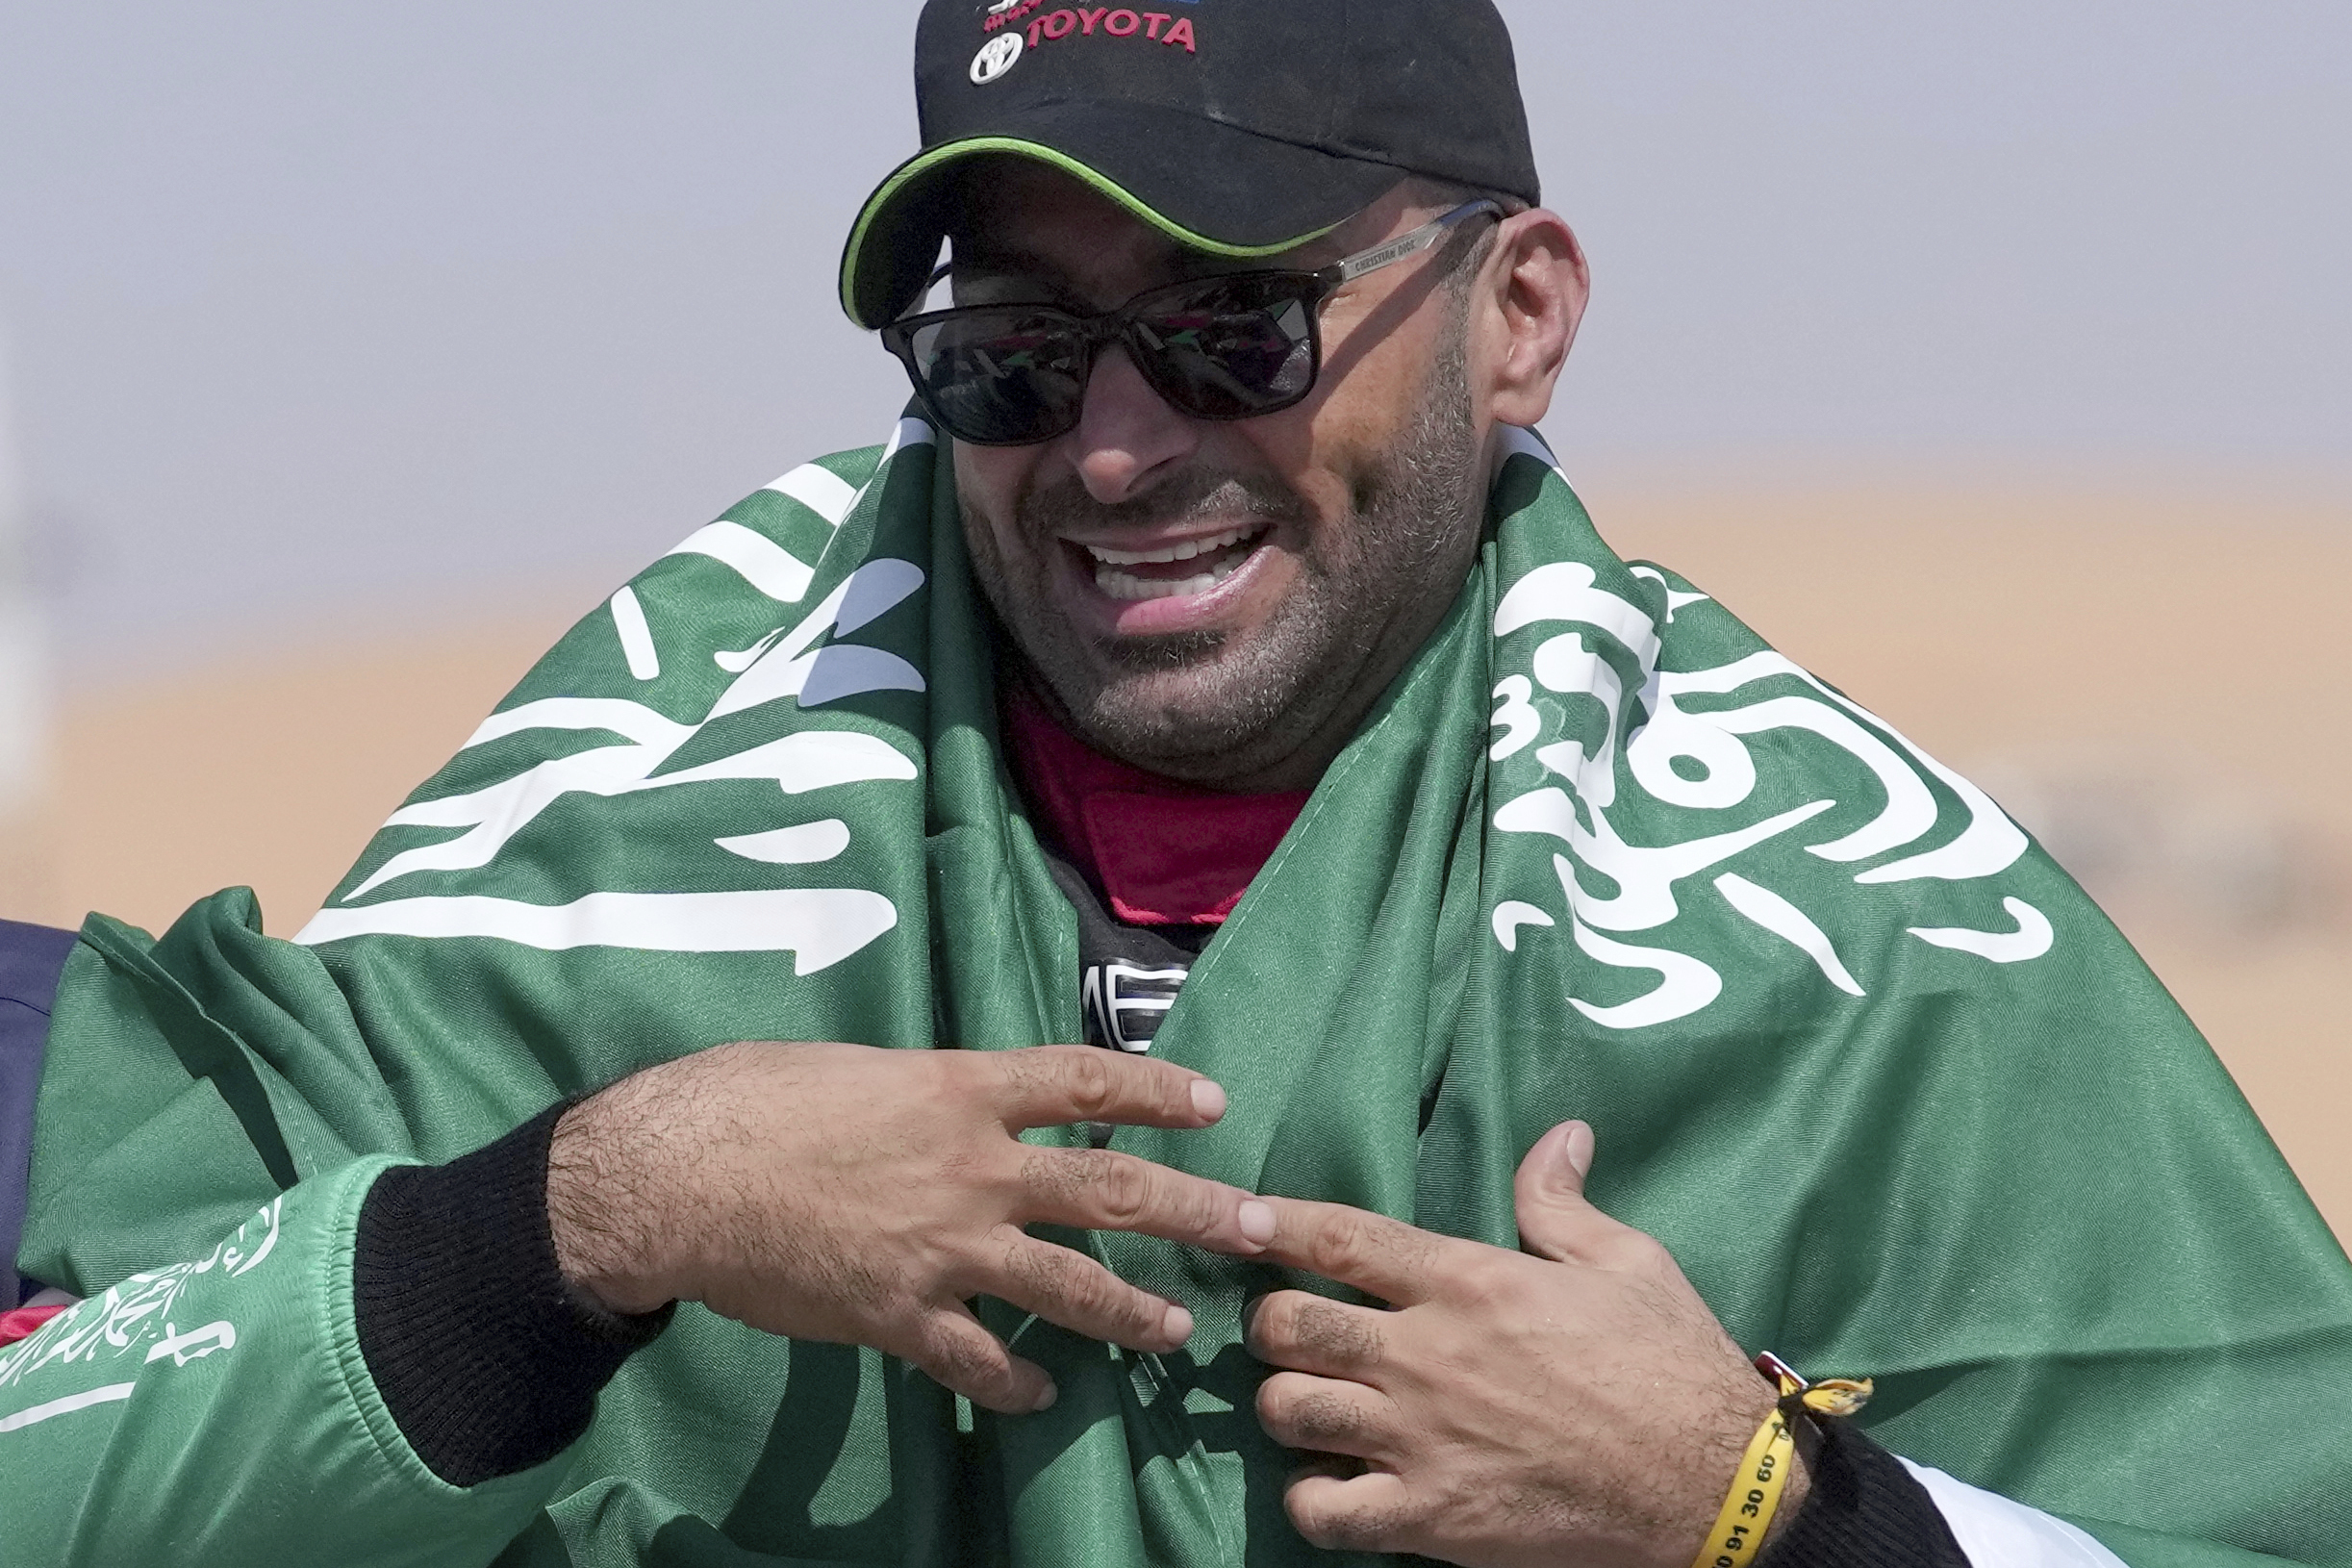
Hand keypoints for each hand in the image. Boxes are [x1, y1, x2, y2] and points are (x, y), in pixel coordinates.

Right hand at [546, 1041, 1275, 1413]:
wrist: (676, 1176)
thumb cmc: (750, 1099)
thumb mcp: (854, 1068)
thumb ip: (922, 1091)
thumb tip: (951, 1099)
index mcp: (960, 1089)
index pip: (1086, 1083)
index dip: (1156, 1092)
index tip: (1212, 1104)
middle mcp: (972, 1166)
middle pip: (1110, 1189)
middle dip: (1194, 1211)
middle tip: (1261, 1227)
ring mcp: (943, 1246)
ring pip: (1067, 1285)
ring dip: (1130, 1313)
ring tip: (1177, 1332)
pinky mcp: (901, 1314)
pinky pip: (978, 1359)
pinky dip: (1013, 1379)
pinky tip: (1041, 1392)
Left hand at [1244, 1121, 1796, 1567]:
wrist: (1714, 1486)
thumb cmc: (1673, 1366)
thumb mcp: (1627, 1262)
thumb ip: (1563, 1201)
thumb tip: (1558, 1135)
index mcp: (1470, 1283)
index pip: (1342, 1239)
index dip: (1275, 1224)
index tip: (1238, 1217)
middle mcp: (1428, 1356)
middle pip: (1288, 1326)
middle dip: (1272, 1323)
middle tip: (1292, 1330)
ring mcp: (1422, 1441)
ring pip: (1288, 1411)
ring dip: (1287, 1405)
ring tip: (1312, 1405)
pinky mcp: (1431, 1519)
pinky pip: (1323, 1510)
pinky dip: (1313, 1498)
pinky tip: (1335, 1484)